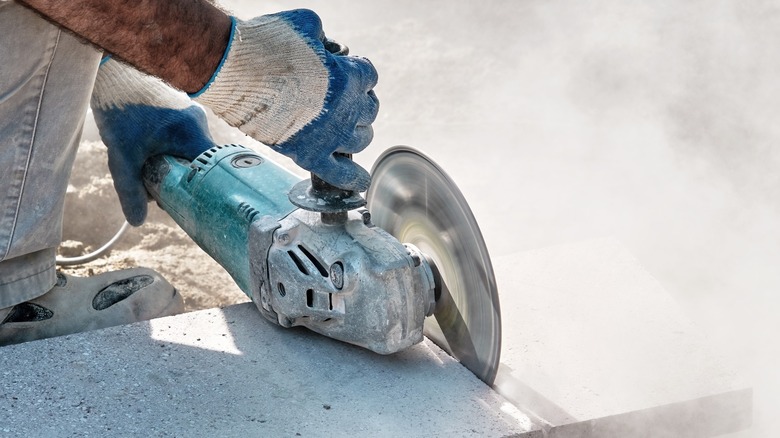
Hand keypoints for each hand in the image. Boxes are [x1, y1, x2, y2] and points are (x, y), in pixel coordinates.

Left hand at [91, 58, 215, 225]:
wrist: (110, 71)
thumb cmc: (119, 110)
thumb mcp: (123, 156)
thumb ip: (131, 190)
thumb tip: (137, 222)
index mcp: (192, 134)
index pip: (210, 171)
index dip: (199, 190)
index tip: (184, 201)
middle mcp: (199, 122)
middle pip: (199, 163)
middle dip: (180, 179)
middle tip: (158, 189)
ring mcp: (192, 113)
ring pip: (189, 150)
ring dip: (173, 163)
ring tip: (147, 165)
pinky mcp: (182, 108)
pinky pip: (183, 137)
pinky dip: (170, 148)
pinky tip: (149, 149)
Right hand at [193, 9, 378, 191]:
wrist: (232, 72)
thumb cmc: (266, 44)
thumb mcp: (307, 24)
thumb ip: (326, 39)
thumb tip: (328, 49)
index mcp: (349, 77)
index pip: (369, 76)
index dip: (358, 71)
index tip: (346, 70)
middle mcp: (346, 110)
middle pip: (369, 110)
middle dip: (358, 101)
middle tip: (341, 98)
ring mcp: (329, 136)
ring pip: (361, 140)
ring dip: (356, 132)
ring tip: (343, 127)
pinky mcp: (309, 155)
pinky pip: (340, 174)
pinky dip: (352, 178)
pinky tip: (361, 181)